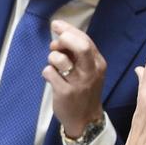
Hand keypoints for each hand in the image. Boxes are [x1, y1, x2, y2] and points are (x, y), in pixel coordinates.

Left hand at [44, 20, 105, 137]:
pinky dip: (47, 73)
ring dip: (52, 59)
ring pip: (59, 58)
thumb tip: (61, 36)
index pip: (86, 40)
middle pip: (80, 46)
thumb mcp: (90, 71)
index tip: (56, 25)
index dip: (69, 30)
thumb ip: (79, 54)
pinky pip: (49, 72)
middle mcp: (91, 72)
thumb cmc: (85, 91)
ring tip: (55, 67)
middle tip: (55, 45)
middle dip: (63, 39)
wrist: (86, 119)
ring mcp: (79, 83)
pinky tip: (52, 80)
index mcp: (98, 63)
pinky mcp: (65, 92)